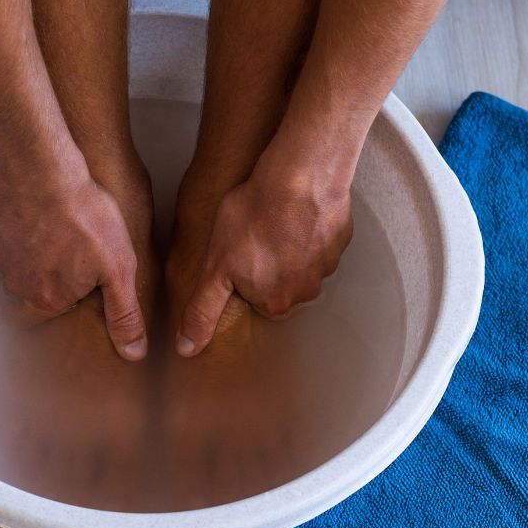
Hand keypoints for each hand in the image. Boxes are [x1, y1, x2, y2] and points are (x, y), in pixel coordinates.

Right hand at [0, 149, 146, 360]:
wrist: (40, 169)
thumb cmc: (82, 216)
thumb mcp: (118, 269)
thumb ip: (123, 313)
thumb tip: (133, 353)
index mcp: (48, 299)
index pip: (60, 308)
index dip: (76, 289)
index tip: (83, 272)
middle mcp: (17, 284)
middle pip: (36, 288)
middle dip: (52, 273)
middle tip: (71, 247)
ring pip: (20, 263)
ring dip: (36, 250)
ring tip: (59, 224)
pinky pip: (6, 236)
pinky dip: (20, 227)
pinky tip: (38, 210)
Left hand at [175, 140, 353, 356]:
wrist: (298, 179)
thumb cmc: (254, 219)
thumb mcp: (215, 268)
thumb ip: (203, 310)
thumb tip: (187, 348)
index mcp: (277, 302)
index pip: (257, 299)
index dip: (245, 275)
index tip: (239, 255)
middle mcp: (307, 290)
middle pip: (282, 283)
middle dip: (270, 263)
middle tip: (255, 234)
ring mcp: (328, 264)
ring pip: (303, 261)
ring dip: (290, 245)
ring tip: (273, 219)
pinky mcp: (340, 238)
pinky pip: (321, 239)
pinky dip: (308, 227)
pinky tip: (295, 210)